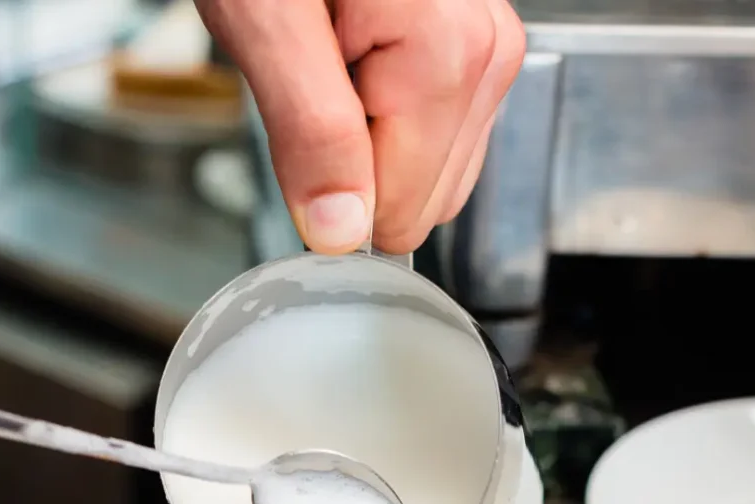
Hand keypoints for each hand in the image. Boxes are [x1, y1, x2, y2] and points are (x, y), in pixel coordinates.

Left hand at [197, 0, 523, 254]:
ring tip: (334, 53)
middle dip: (354, 157)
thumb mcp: (266, 21)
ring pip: (432, 174)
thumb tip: (340, 231)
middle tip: (316, 75)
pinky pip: (435, 138)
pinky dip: (384, 115)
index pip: (401, 213)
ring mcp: (488, 50)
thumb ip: (311, 133)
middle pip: (423, 198)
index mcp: (450, 56)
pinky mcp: (473, 50)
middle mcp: (488, 54)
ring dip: (367, 136)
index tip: (305, 116)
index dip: (334, 184)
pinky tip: (355, 55)